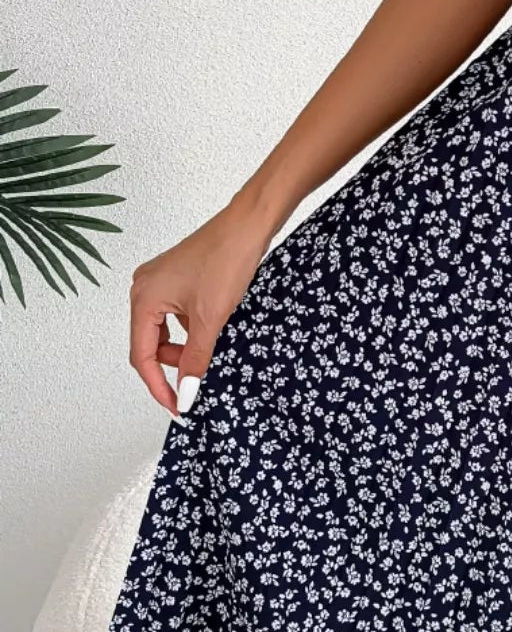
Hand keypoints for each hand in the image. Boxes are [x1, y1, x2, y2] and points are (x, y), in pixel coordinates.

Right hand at [129, 199, 275, 418]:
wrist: (249, 224)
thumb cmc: (227, 258)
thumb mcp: (211, 319)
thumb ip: (195, 360)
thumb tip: (186, 392)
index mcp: (143, 299)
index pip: (141, 356)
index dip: (158, 386)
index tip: (177, 407)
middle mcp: (145, 289)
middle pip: (150, 344)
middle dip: (172, 367)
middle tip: (194, 387)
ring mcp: (162, 282)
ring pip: (166, 331)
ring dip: (184, 349)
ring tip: (208, 359)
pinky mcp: (180, 279)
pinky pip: (178, 316)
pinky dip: (192, 331)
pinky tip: (214, 336)